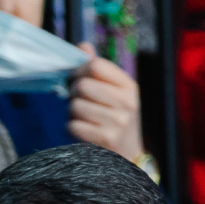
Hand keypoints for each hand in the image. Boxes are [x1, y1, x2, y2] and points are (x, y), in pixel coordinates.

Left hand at [68, 47, 145, 161]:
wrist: (132, 157)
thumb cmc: (119, 120)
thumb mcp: (117, 93)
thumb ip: (100, 70)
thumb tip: (83, 46)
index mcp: (130, 87)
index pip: (96, 65)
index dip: (81, 71)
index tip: (80, 79)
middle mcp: (127, 103)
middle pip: (82, 86)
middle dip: (74, 95)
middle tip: (81, 102)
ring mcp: (118, 123)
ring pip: (75, 106)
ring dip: (72, 114)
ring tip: (84, 119)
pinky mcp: (106, 140)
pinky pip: (73, 126)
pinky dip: (72, 129)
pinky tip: (83, 131)